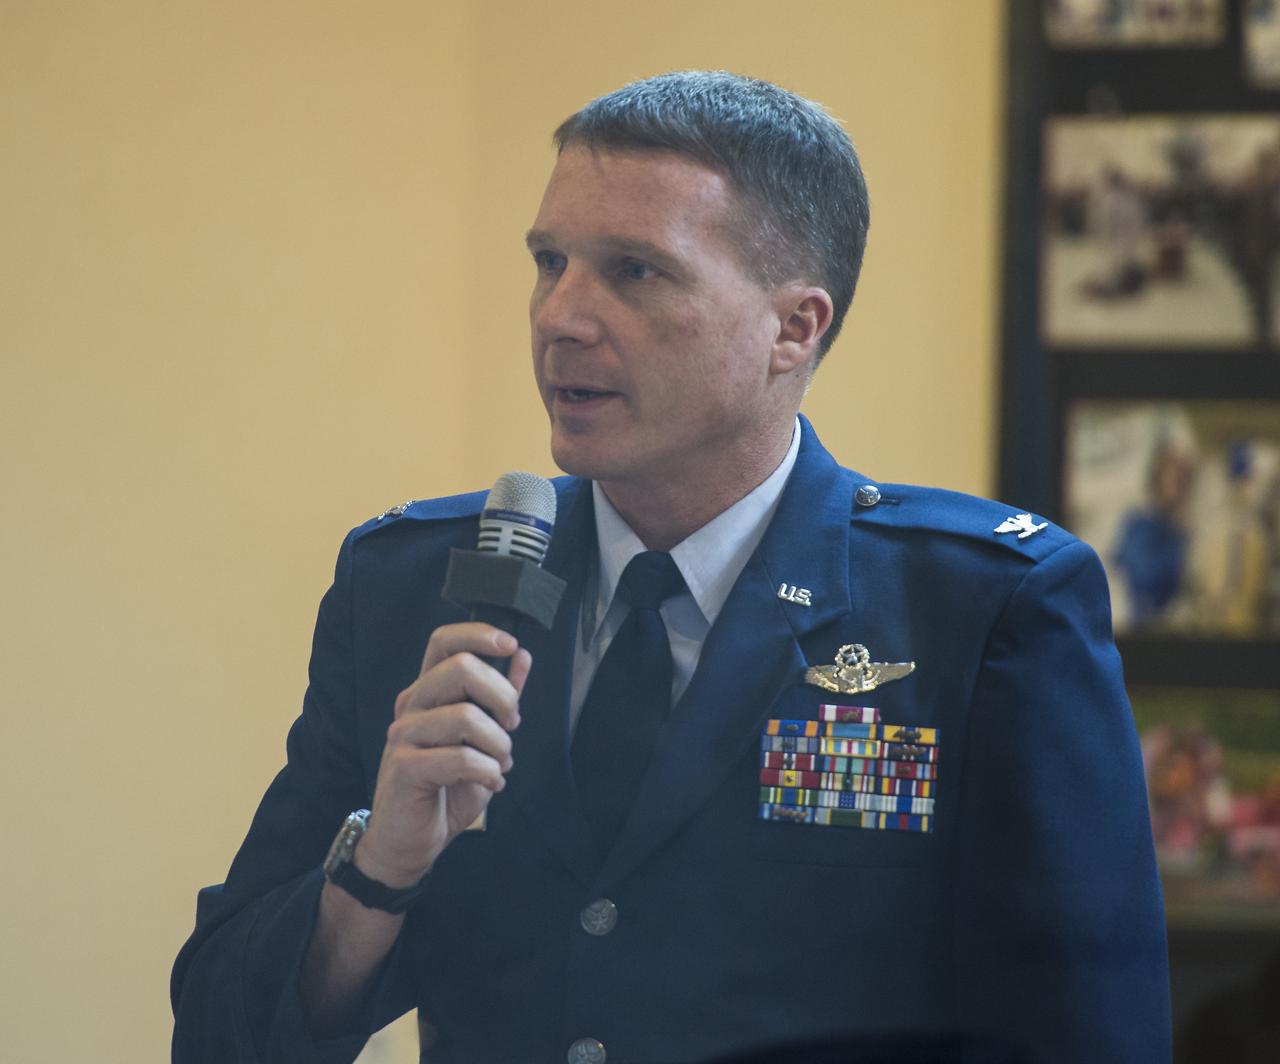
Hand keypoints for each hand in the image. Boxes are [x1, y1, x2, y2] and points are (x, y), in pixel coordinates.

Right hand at [355, 623, 530, 886]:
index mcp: (428, 692)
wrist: (410, 841)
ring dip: (499, 745)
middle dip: (503, 696)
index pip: (443, 641)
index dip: (478, 634)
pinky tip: (492, 782)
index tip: (511, 644)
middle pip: (460, 668)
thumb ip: (499, 698)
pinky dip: (488, 771)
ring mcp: (403, 735)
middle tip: (511, 727)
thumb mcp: (482, 740)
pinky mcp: (404, 768)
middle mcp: (412, 705)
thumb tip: (521, 655)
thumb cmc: (447, 788)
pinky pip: (460, 758)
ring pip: (466, 716)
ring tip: (500, 764)